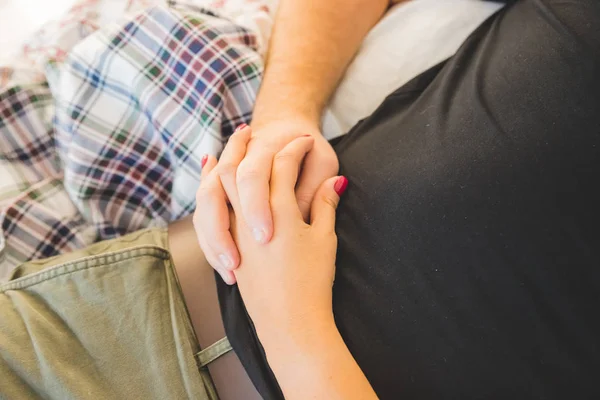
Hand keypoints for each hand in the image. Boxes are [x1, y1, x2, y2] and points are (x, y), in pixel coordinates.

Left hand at [197, 129, 346, 335]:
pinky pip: (209, 209)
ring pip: (216, 186)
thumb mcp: (325, 239)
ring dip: (220, 163)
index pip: (282, 164)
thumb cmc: (311, 281)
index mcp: (279, 208)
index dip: (295, 149)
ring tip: (223, 148)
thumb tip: (335, 181)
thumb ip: (325, 205)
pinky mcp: (227, 246)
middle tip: (250, 131)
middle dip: (243, 145)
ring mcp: (233, 230)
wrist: (291, 322)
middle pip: (238, 167)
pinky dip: (209, 190)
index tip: (305, 142)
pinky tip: (209, 181)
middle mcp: (249, 215)